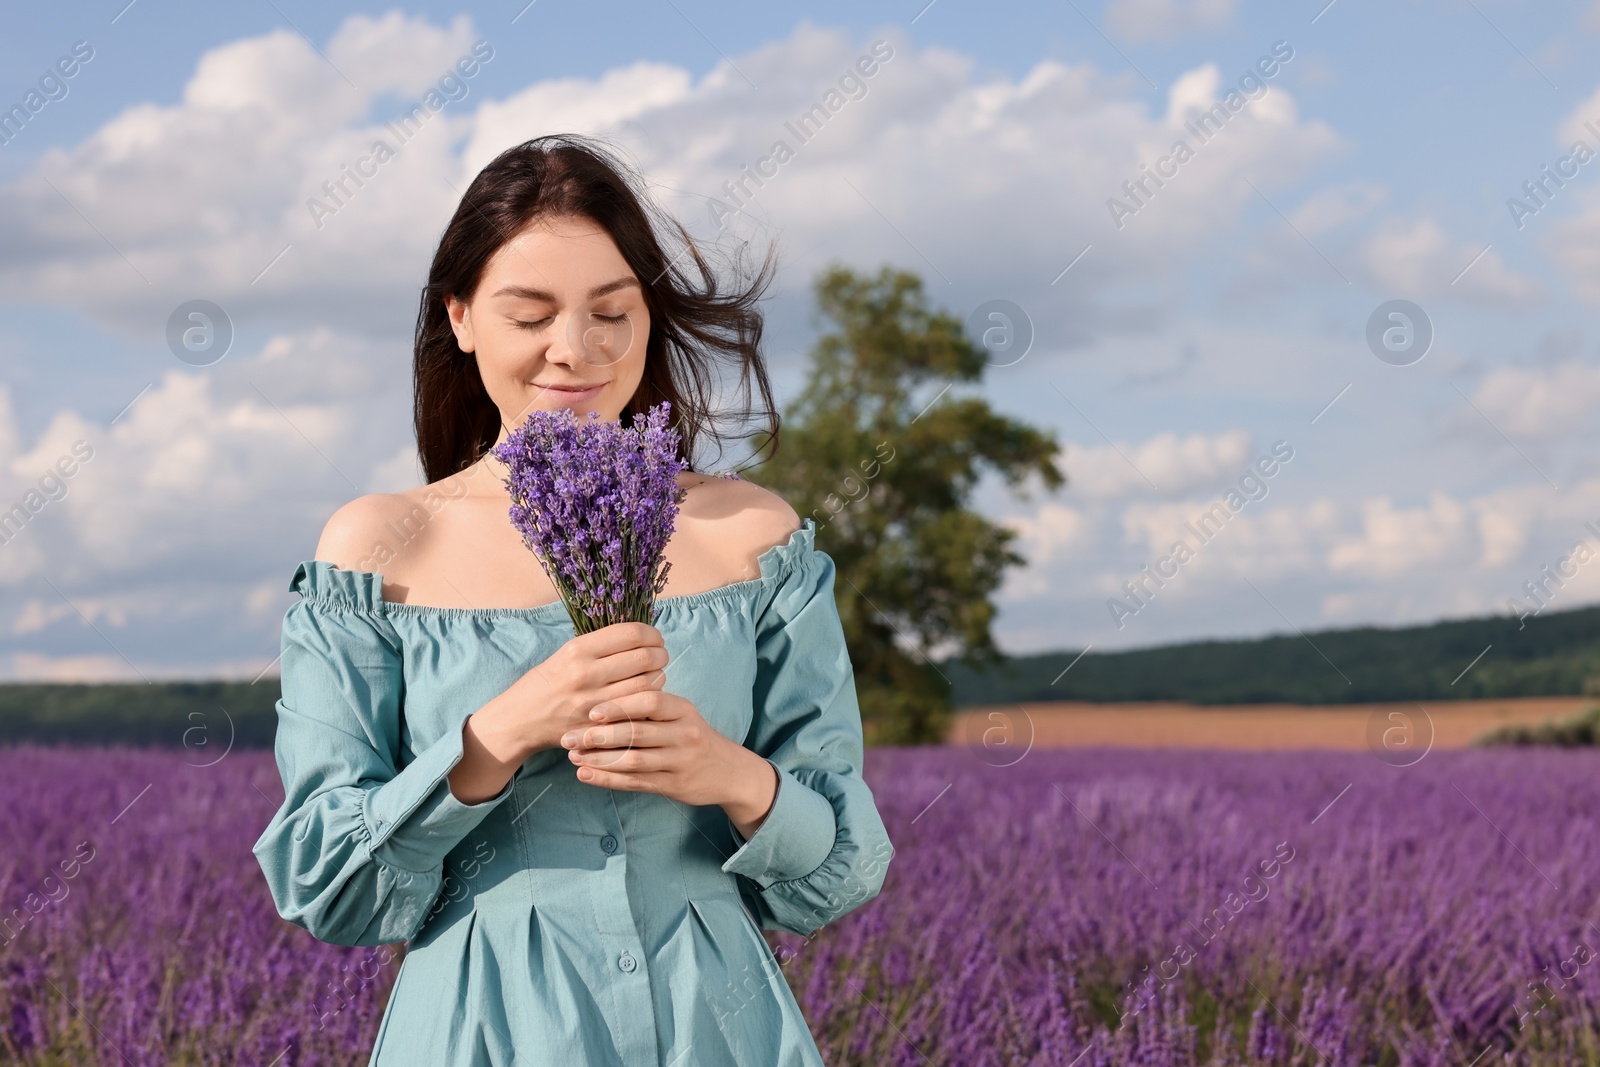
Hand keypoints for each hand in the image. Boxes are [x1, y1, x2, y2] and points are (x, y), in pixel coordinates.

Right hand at [448, 622, 667, 803]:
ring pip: (647, 686)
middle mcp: (586, 674)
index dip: (652, 633)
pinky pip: (637, 712)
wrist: (519, 720)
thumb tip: (640, 635)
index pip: (632, 633)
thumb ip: (600, 645)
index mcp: (579, 650)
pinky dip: (649, 703)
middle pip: (645, 658)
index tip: (655, 637)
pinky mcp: (598, 726)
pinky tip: (647, 698)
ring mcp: (593, 703)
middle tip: (660, 656)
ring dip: (659, 678)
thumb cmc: (546, 683)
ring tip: (655, 675)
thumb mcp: (565, 654)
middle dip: (660, 655)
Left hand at [560, 691, 778, 837]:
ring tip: (573, 756)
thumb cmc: (694, 737)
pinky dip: (607, 779)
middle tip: (570, 736)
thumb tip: (605, 695)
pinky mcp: (673, 785)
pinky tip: (585, 775)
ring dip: (599, 759)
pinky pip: (635, 783)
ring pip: (633, 760)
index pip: (651, 701)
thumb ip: (652, 707)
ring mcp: (679, 762)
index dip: (620, 705)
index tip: (592, 710)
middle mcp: (684, 735)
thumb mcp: (682, 715)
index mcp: (684, 710)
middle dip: (599, 735)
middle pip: (637, 732)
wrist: (729, 771)